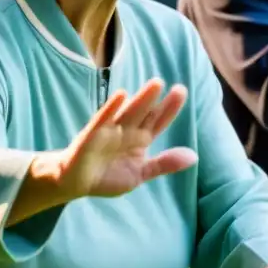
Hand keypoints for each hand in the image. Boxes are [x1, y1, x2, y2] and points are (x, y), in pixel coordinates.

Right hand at [56, 78, 197, 200]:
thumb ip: (164, 164)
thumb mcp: (140, 174)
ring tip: (156, 84)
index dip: (170, 108)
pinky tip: (121, 96)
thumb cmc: (107, 176)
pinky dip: (111, 108)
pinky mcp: (92, 136)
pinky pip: (102, 120)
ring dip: (142, 99)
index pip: (158, 121)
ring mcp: (110, 131)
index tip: (181, 91)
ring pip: (129, 112)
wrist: (75, 183)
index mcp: (140, 139)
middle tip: (179, 88)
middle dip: (160, 100)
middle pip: (146, 113)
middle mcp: (127, 131)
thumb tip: (193, 156)